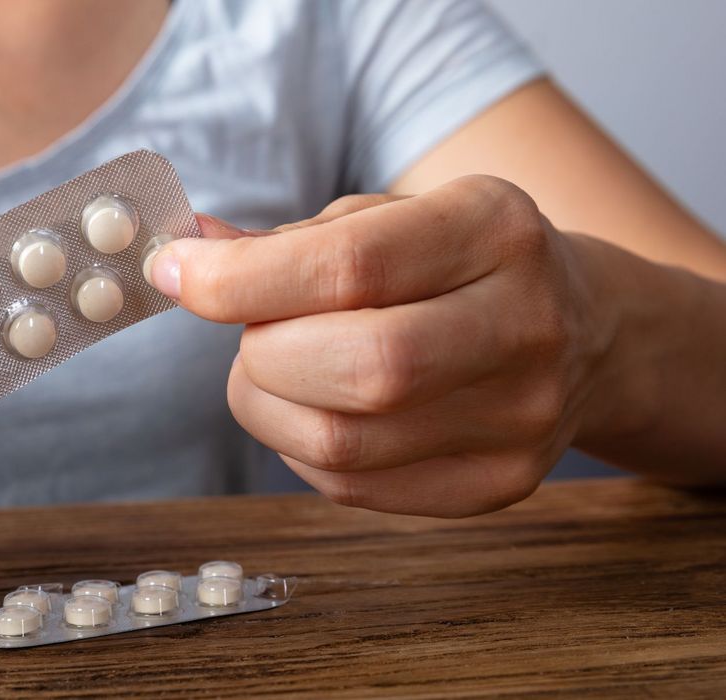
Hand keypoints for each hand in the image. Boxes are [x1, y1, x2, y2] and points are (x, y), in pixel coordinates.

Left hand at [151, 176, 613, 516]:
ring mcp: (522, 418)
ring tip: (279, 368)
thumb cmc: (457, 263)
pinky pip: (352, 486)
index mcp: (493, 228)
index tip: (174, 272)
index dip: (238, 279)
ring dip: (269, 406)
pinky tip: (318, 408)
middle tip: (249, 331)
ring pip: (341, 443)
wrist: (583, 330)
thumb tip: (186, 254)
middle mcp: (524, 324)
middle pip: (358, 369)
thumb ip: (287, 241)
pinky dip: (301, 448)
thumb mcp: (388, 218)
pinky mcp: (499, 484)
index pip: (351, 266)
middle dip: (261, 353)